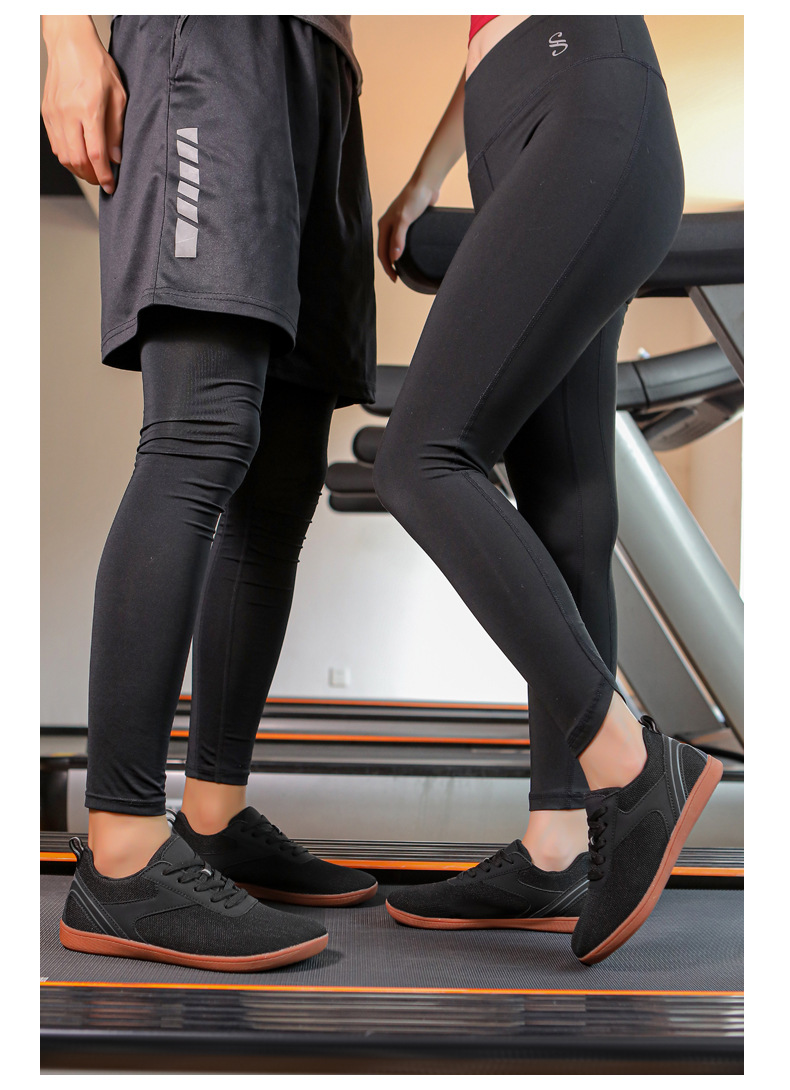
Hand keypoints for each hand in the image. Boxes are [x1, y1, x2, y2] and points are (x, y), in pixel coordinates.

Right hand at [41, 16, 126, 194]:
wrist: (69, 44)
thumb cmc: (96, 65)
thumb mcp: (118, 96)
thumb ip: (117, 129)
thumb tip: (116, 157)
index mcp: (89, 109)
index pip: (95, 153)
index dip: (103, 174)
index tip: (110, 185)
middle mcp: (68, 114)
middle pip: (77, 159)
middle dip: (91, 176)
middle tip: (101, 180)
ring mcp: (54, 114)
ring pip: (63, 156)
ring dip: (78, 170)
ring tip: (91, 172)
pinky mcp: (47, 113)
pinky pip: (55, 144)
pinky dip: (67, 157)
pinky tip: (78, 157)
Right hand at [377, 178, 439, 282]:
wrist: (427, 183)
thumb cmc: (414, 198)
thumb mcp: (404, 219)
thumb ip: (398, 238)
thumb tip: (394, 258)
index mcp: (384, 225)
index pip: (382, 252)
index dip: (387, 267)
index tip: (395, 279)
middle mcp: (389, 225)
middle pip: (385, 250)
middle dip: (390, 265)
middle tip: (398, 277)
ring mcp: (398, 223)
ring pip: (394, 245)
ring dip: (396, 258)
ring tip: (403, 269)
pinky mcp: (408, 222)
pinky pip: (403, 239)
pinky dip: (404, 249)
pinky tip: (412, 254)